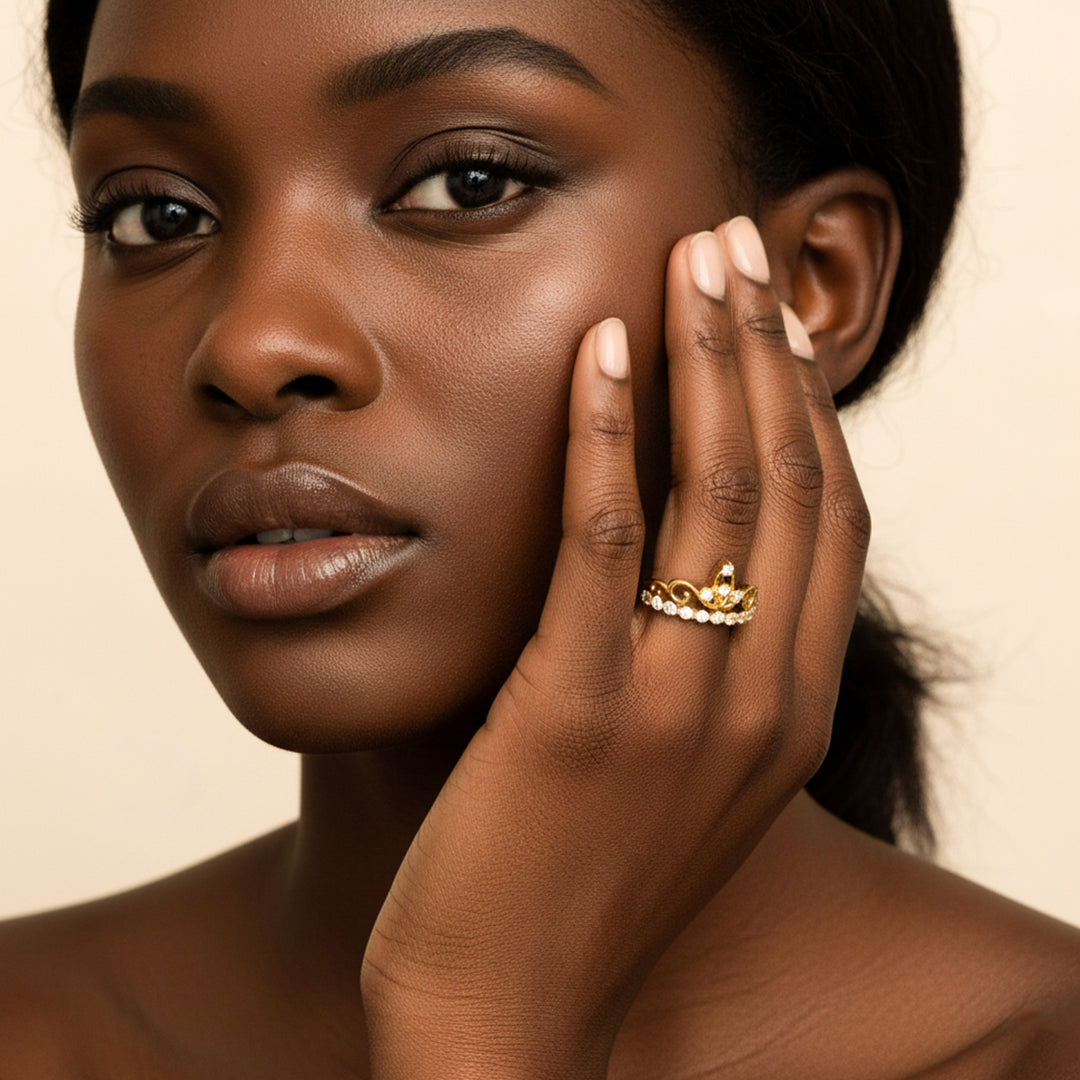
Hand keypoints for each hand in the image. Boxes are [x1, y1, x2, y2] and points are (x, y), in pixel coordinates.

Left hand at [361, 218, 870, 1078]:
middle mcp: (758, 701)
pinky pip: (605, 546)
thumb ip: (706, 664)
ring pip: (716, 497)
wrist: (508, 1018)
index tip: (773, 316)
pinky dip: (609, 439)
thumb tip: (689, 553)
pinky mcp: (574, 713)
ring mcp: (674, 708)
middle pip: (785, 484)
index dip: (807, 403)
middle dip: (765, 349)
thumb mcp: (677, 769)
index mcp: (792, 711)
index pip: (828, 519)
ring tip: (689, 262)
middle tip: (735, 245)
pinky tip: (599, 354)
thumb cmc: (583, 885)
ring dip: (706, 362)